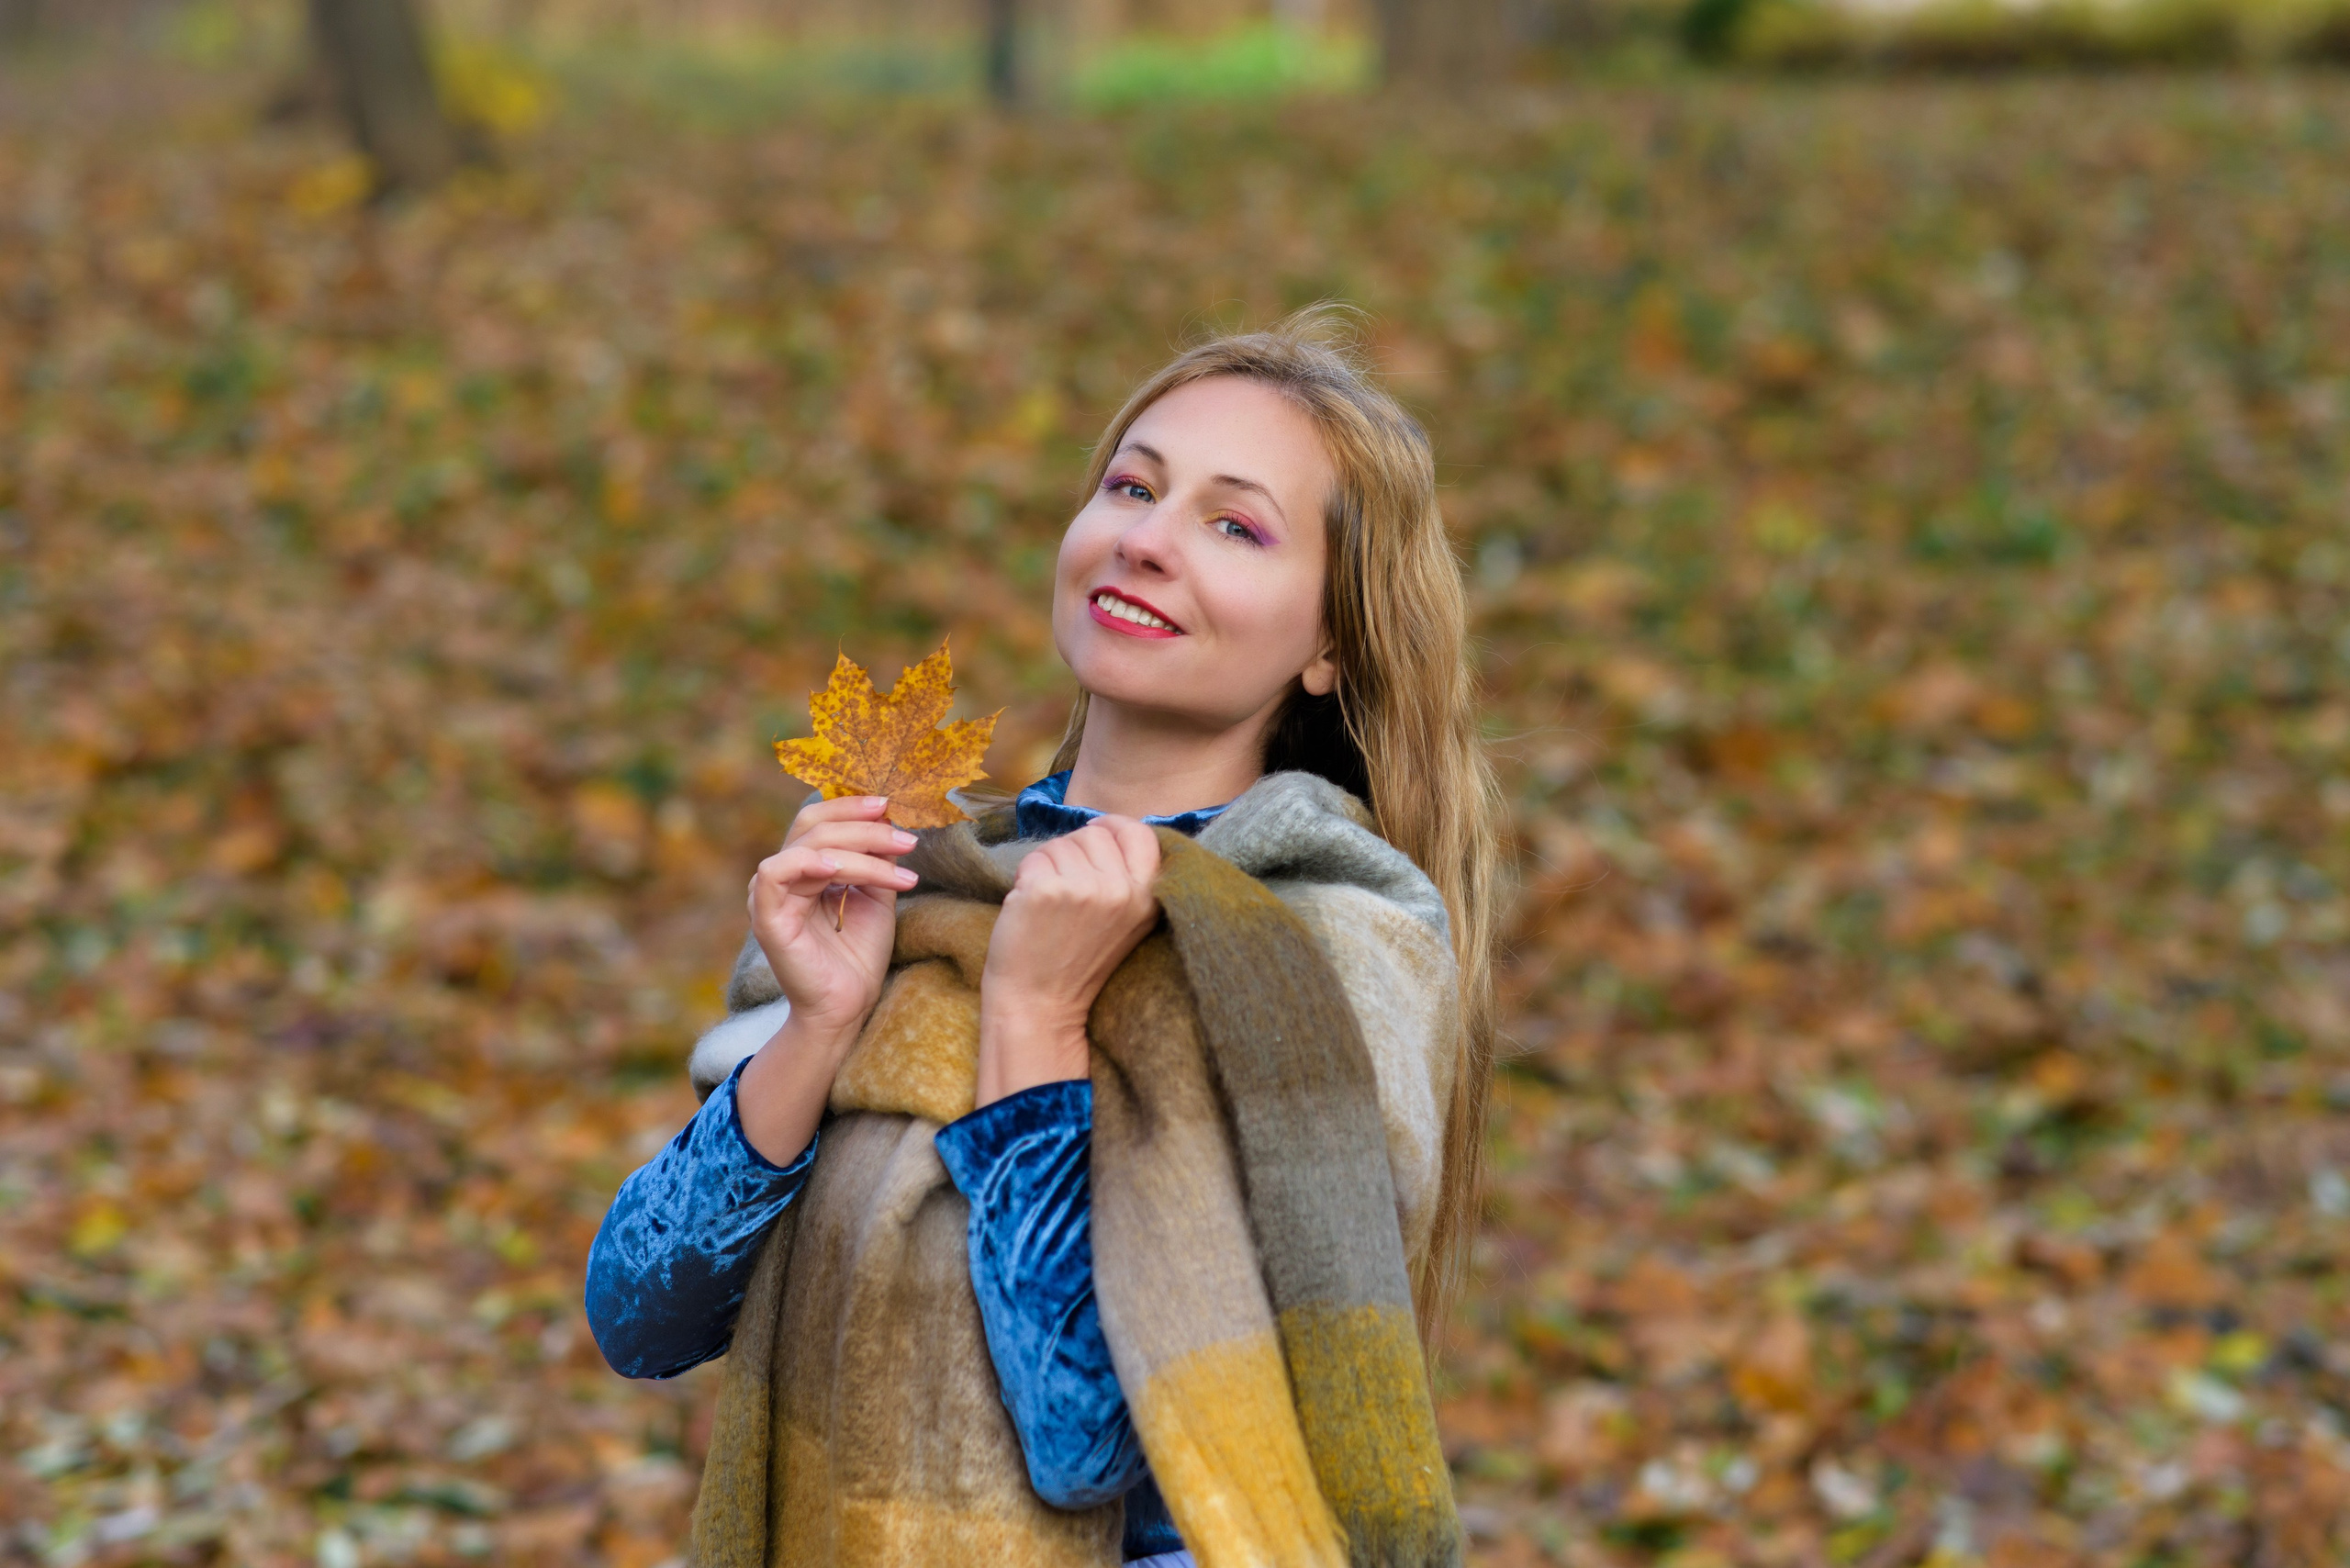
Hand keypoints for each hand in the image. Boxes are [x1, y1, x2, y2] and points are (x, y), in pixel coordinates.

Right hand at [746, 795, 919, 1050]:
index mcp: (803, 867)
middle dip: (864, 824)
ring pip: (810, 846)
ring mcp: (769, 894)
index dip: (851, 805)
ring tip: (901, 863)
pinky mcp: (766, 917)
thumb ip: (876, 859)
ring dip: (861, 849)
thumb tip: (890, 819)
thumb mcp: (875, 896)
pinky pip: (776, 872)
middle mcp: (782, 875)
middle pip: (814, 824)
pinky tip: (841, 869)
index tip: (891, 805)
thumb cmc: (858, 956)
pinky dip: (809, 862)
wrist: (847, 1006)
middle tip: (906, 836)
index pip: (819, 819)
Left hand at [977, 816, 1161, 1104]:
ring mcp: (1084, 890)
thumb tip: (1104, 829)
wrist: (1040, 1007)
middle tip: (1064, 891)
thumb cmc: (1075, 964)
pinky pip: (1033, 859)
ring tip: (1048, 906)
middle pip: (1094, 834)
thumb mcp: (1124, 923)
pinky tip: (1030, 910)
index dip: (1114, 827)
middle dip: (1073, 851)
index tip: (1095, 832)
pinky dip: (1024, 878)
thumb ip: (1126, 879)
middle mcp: (1121, 891)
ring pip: (1060, 844)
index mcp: (1147, 899)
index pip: (1140, 833)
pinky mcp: (1046, 890)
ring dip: (1047, 865)